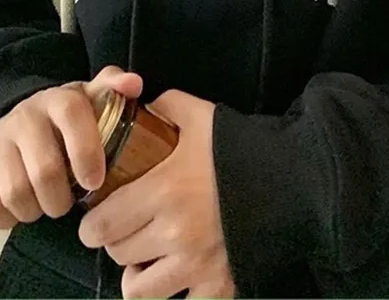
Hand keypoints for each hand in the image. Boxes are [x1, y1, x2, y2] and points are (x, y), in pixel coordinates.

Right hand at [0, 66, 141, 228]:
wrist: (19, 123)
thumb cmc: (67, 120)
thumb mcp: (91, 99)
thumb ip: (113, 88)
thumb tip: (134, 84)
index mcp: (58, 99)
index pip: (71, 115)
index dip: (86, 151)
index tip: (95, 181)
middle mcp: (24, 116)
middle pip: (44, 169)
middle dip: (61, 198)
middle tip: (69, 202)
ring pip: (16, 193)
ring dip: (37, 210)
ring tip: (48, 204)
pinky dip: (9, 219)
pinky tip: (23, 208)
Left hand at [78, 90, 232, 299]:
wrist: (296, 178)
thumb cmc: (243, 147)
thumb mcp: (202, 116)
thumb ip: (166, 107)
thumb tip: (141, 107)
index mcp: (164, 191)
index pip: (101, 226)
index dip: (93, 224)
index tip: (99, 217)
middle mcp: (174, 234)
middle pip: (117, 255)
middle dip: (117, 243)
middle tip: (128, 229)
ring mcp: (196, 266)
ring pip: (139, 291)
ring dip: (139, 275)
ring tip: (149, 258)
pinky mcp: (220, 286)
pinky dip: (176, 294)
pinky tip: (180, 276)